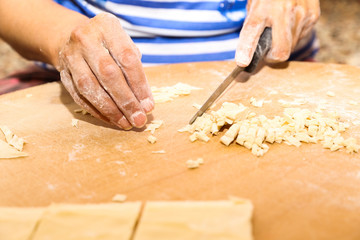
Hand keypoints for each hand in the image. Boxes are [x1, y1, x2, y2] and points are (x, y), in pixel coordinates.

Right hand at [57, 13, 153, 129]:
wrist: (74, 36)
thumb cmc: (109, 45)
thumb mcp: (125, 46)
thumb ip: (136, 71)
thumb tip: (145, 104)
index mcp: (107, 27)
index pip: (127, 59)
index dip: (139, 85)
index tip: (149, 106)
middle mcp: (86, 39)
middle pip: (108, 75)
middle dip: (126, 101)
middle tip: (139, 119)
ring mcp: (70, 55)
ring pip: (90, 88)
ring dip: (111, 110)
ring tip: (126, 123)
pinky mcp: (62, 72)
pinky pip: (79, 96)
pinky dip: (97, 111)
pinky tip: (111, 119)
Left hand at [235, 0, 319, 66]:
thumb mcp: (254, 4)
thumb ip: (252, 25)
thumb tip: (248, 53)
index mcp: (262, 7)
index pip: (251, 32)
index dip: (246, 50)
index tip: (242, 62)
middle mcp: (282, 11)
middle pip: (280, 52)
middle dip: (272, 57)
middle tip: (266, 53)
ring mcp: (301, 13)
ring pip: (291, 47)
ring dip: (283, 44)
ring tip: (279, 28)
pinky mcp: (313, 15)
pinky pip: (301, 36)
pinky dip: (294, 35)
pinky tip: (290, 21)